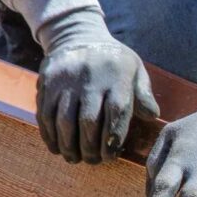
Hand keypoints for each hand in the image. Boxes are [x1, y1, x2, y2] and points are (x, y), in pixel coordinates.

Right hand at [36, 14, 158, 162]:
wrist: (78, 35)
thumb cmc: (114, 60)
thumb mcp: (135, 70)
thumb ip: (144, 94)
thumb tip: (152, 116)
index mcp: (116, 77)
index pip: (116, 113)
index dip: (113, 139)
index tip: (111, 156)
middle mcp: (90, 79)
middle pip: (88, 121)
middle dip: (90, 147)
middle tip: (93, 162)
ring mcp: (66, 80)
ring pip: (63, 119)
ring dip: (68, 144)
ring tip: (74, 159)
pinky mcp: (47, 81)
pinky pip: (45, 112)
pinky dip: (49, 134)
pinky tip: (56, 147)